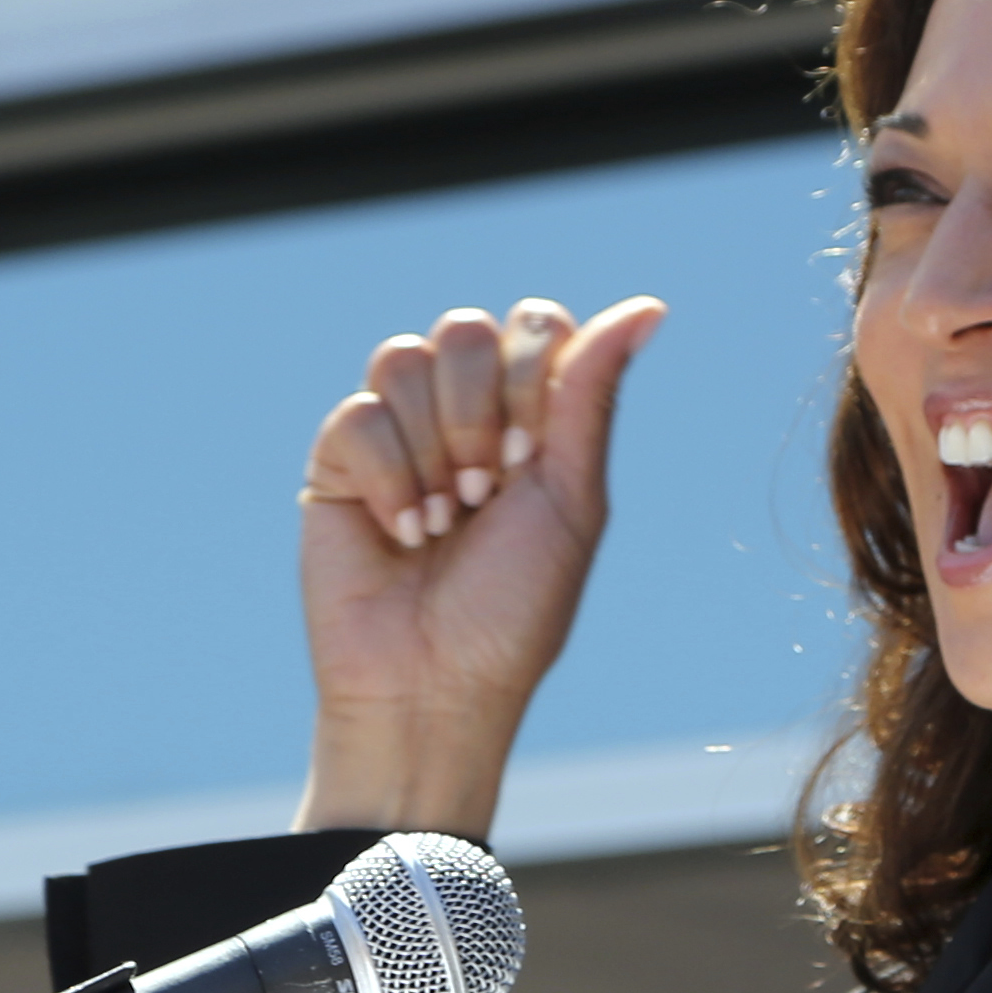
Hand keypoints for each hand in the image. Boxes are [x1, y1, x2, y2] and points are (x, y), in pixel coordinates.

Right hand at [294, 294, 662, 838]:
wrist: (435, 687)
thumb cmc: (514, 608)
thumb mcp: (571, 498)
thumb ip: (591, 393)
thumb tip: (653, 305)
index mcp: (530, 414)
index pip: (533, 323)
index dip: (531, 377)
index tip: (527, 461)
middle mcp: (462, 411)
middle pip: (466, 330)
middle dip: (479, 414)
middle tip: (484, 493)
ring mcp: (398, 433)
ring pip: (402, 358)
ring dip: (433, 449)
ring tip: (443, 521)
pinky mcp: (338, 462)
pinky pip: (358, 414)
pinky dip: (389, 478)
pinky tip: (402, 534)